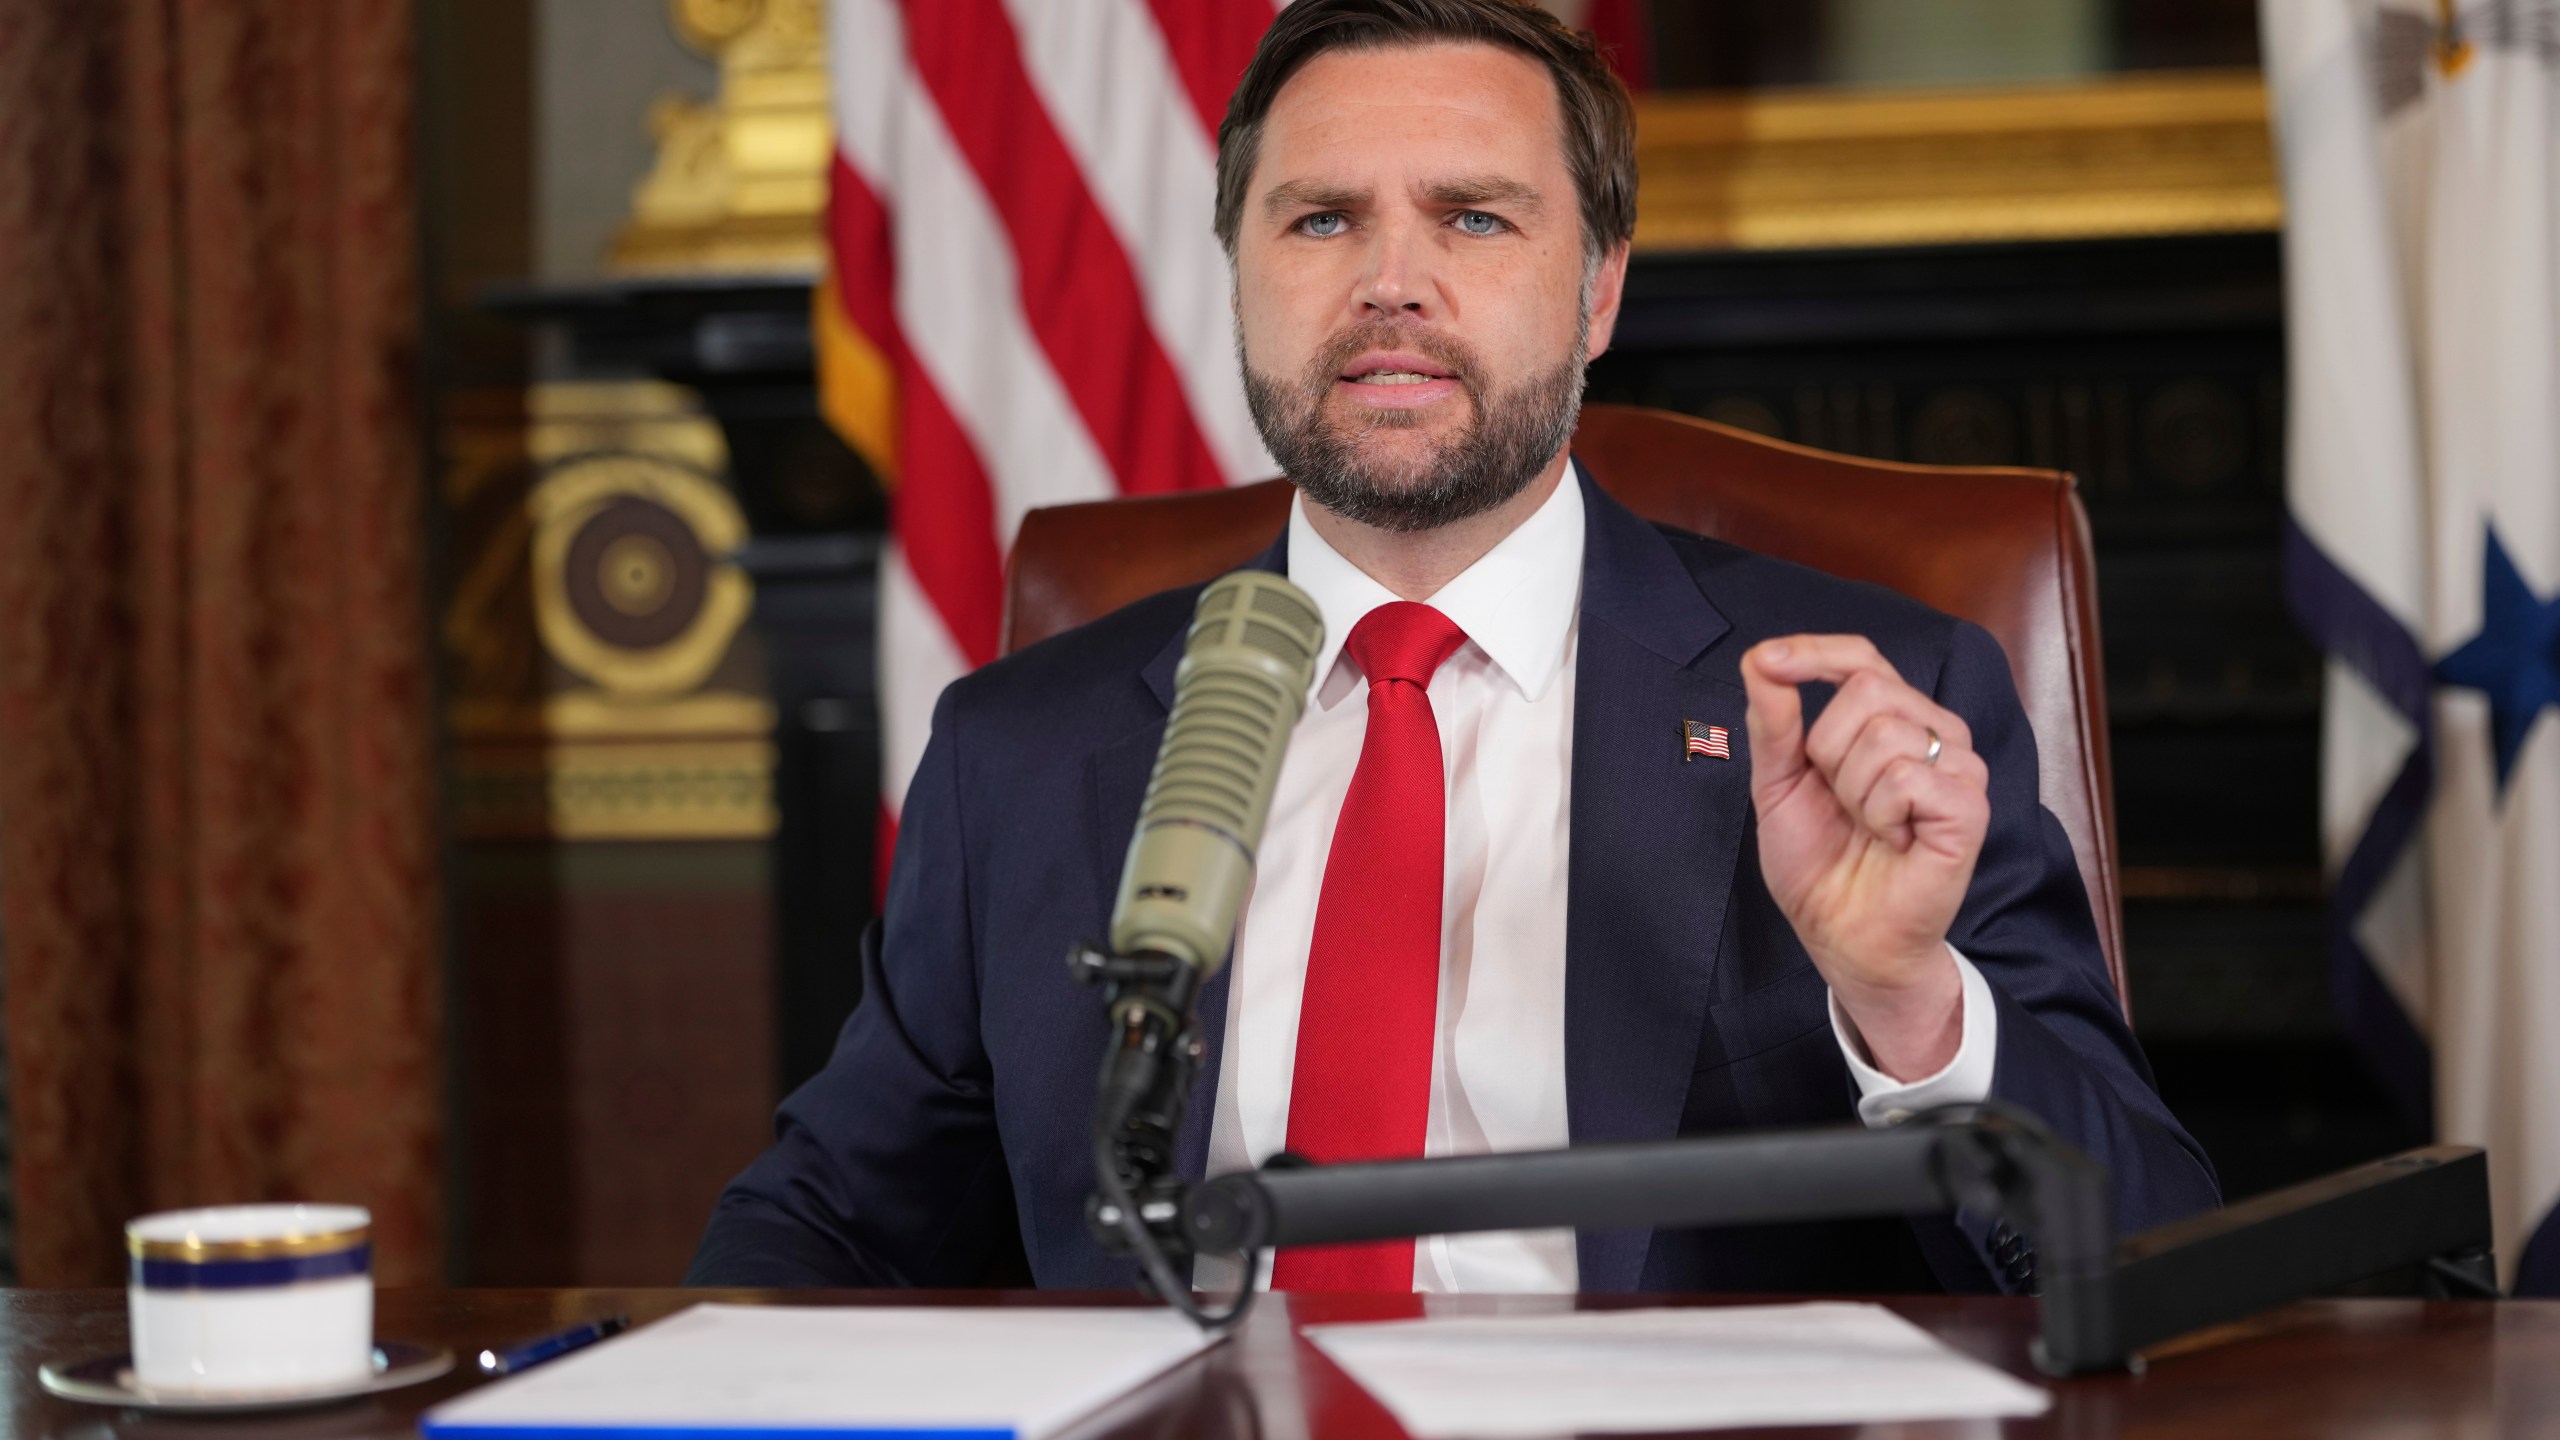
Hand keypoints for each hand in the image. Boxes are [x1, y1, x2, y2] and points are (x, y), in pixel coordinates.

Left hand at [1739, 635, 1988, 1080]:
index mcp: (1892, 720)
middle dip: (1828, 751)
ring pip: (1883, 734)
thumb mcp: (1777, 784)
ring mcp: (1959, 768)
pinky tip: (1894, 840)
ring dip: (1852, 792)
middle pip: (1866, 688)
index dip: (1815, 652)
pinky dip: (1880, 814)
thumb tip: (1761, 659)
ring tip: (1869, 827)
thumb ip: (1774, 721)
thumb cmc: (1818, 863)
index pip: (1861, 657)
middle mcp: (1934, 733)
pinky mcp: (1969, 806)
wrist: (1841, 933)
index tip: (1768, 661)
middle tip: (1842, 803)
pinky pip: (1907, 777)